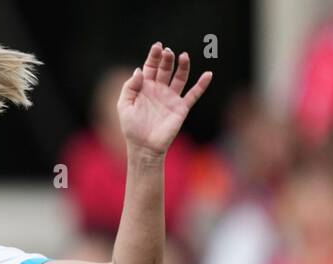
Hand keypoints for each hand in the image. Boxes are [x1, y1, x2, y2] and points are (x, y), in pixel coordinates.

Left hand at [118, 43, 212, 158]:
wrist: (144, 147)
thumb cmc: (132, 128)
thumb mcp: (124, 106)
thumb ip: (129, 87)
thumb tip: (138, 70)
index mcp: (144, 88)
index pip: (150, 67)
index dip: (154, 56)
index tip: (158, 46)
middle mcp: (159, 90)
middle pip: (165, 69)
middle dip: (167, 59)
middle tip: (168, 52)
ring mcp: (171, 98)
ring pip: (180, 77)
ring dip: (183, 66)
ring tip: (183, 56)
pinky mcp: (181, 107)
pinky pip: (194, 94)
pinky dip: (202, 84)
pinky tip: (208, 74)